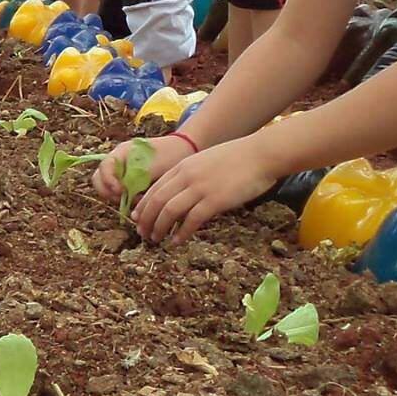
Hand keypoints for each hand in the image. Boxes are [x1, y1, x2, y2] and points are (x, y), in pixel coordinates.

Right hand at [93, 132, 194, 204]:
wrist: (184, 150)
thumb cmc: (170, 156)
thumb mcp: (154, 167)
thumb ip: (138, 182)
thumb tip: (127, 200)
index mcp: (121, 152)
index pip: (104, 168)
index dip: (109, 181)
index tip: (122, 192)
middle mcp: (117, 160)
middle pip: (99, 178)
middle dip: (108, 192)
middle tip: (124, 200)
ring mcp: (121, 169)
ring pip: (107, 186)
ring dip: (117, 196)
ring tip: (135, 201)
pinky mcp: (128, 179)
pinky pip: (119, 190)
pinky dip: (125, 197)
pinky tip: (140, 199)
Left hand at [131, 137, 279, 243]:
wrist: (260, 154)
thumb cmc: (237, 159)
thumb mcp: (205, 162)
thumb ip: (191, 175)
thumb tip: (183, 193)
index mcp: (183, 166)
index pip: (155, 188)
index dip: (143, 205)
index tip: (137, 218)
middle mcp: (187, 176)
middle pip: (157, 200)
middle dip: (146, 219)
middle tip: (143, 233)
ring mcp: (200, 188)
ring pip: (169, 210)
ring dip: (160, 227)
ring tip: (156, 239)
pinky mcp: (215, 200)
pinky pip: (192, 219)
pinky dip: (182, 232)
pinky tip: (177, 241)